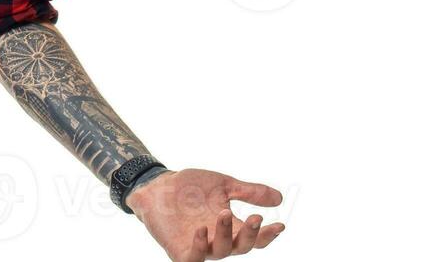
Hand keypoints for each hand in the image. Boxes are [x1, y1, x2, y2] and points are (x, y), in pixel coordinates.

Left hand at [125, 168, 285, 261]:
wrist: (158, 184)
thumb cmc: (191, 187)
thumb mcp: (223, 185)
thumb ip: (248, 192)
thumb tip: (280, 198)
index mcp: (231, 227)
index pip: (254, 238)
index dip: (267, 235)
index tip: (280, 225)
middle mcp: (218, 240)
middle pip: (241, 247)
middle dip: (249, 235)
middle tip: (254, 218)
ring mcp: (199, 246)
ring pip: (220, 251)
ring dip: (225, 234)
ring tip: (223, 213)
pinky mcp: (179, 250)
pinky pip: (192, 259)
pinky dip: (199, 248)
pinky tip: (201, 230)